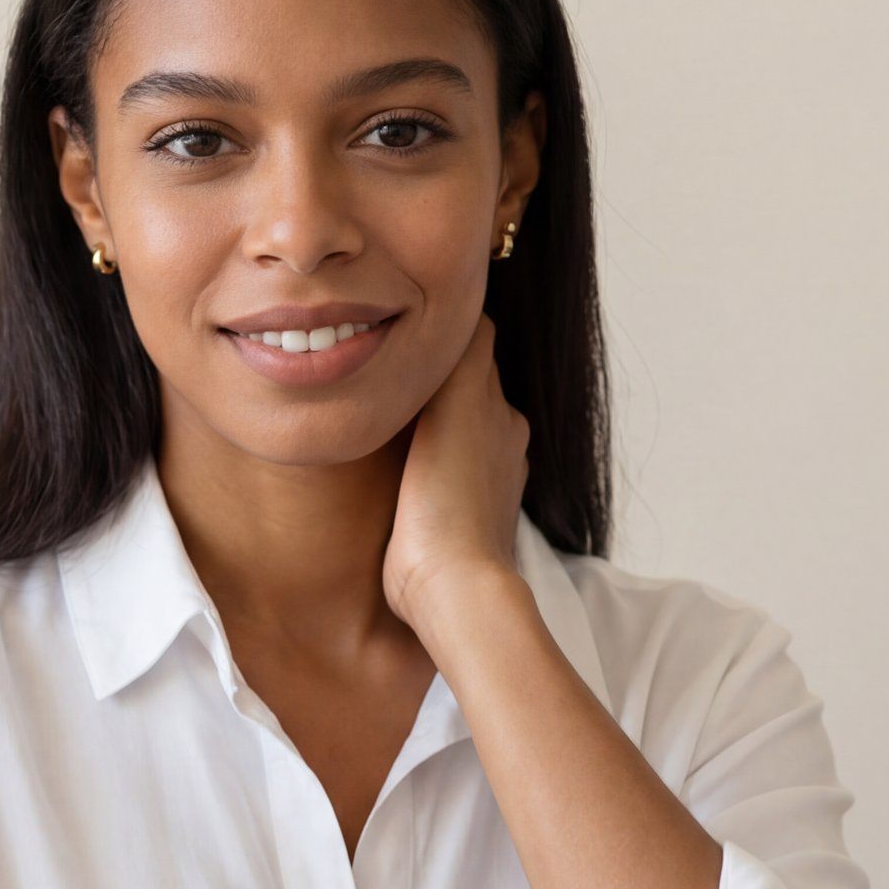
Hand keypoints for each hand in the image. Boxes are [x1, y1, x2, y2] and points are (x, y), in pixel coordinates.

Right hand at [382, 312, 529, 633]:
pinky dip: (421, 464)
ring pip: (452, 436)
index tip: (411, 326)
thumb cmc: (451, 496)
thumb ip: (467, 352)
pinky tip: (395, 469)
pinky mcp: (450, 524)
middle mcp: (499, 449)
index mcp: (501, 417)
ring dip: (427, 423)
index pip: (476, 356)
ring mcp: (478, 489)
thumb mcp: (461, 403)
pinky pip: (437, 477)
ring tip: (387, 414)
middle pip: (466, 395)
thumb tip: (472, 304)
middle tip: (391, 366)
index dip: (445, 339)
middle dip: (435, 379)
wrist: (450, 584)